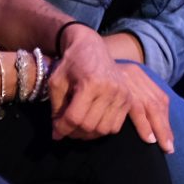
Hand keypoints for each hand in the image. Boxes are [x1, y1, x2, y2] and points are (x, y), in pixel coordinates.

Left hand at [46, 24, 136, 142]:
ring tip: (78, 128)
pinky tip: (92, 123)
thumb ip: (57, 109)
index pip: (75, 117)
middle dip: (73, 132)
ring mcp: (122, 95)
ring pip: (103, 129)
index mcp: (91, 83)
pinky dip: (102, 130)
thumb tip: (58, 135)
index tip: (55, 131)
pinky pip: (116, 126)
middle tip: (65, 130)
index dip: (62, 128)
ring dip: (88, 134)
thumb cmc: (70, 64)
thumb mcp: (56, 83)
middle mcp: (110, 90)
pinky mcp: (128, 99)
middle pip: (90, 125)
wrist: (92, 48)